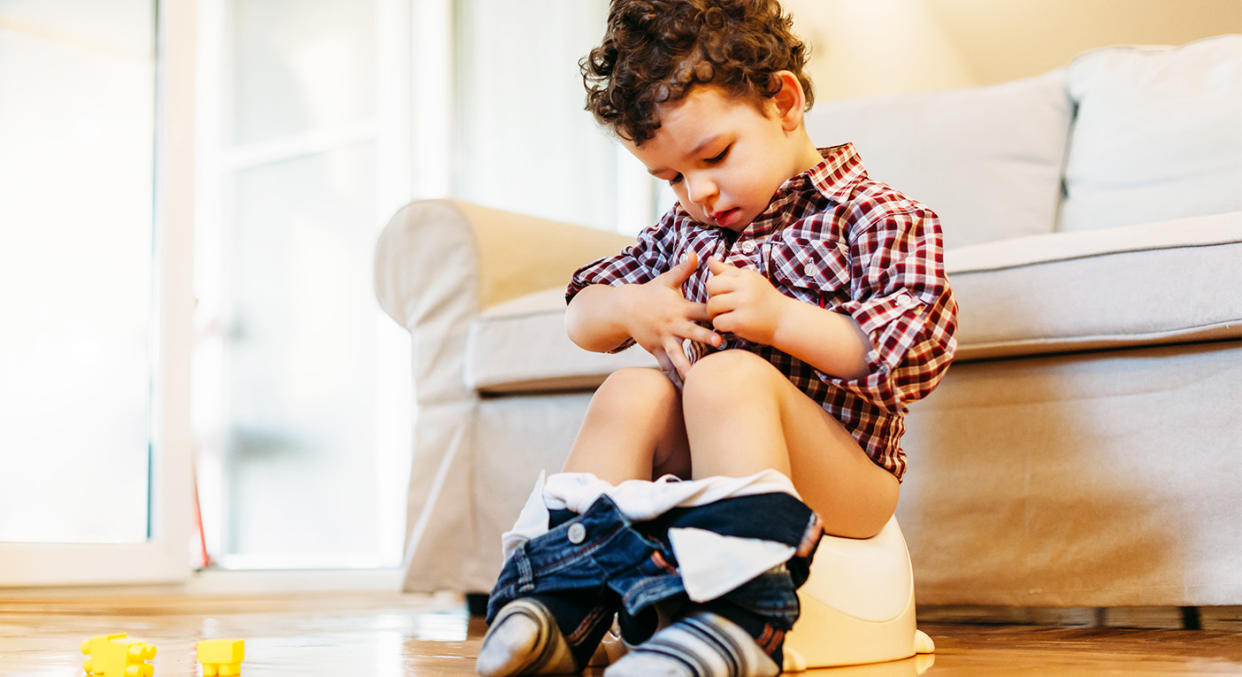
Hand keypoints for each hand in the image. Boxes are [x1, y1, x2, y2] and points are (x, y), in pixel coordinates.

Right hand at [623, 251, 721, 379]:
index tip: (730, 314)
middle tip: (720, 344)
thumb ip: (684, 268)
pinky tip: (685, 390)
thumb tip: (697, 253)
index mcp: (680, 308)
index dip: (715, 311)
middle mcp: (673, 324)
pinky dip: (674, 376)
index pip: (701, 309)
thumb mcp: (667, 280)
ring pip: (678, 354)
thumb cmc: (650, 292)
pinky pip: (666, 365)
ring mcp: (664, 339)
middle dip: (705, 338)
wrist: (624, 308)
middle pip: (692, 332)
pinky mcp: (656, 350)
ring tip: (699, 378)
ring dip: (689, 365)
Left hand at [705, 257, 789, 345]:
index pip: (716, 277)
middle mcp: (745, 287)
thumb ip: (728, 271)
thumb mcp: (749, 281)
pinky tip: (731, 326)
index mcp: (746, 276)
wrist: (785, 320)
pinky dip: (721, 326)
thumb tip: (709, 259)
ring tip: (724, 317)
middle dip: (711, 298)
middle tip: (720, 308)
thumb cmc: (765, 300)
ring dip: (714, 314)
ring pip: (712, 305)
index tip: (725, 297)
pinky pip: (718, 322)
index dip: (715, 289)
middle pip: (711, 287)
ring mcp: (744, 304)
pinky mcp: (742, 321)